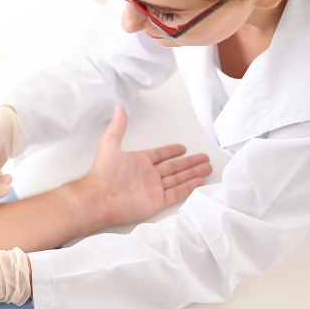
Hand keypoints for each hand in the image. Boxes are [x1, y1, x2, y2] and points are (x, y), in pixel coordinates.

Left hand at [81, 105, 211, 226]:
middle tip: (205, 158)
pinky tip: (200, 182)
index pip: (160, 155)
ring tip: (208, 168)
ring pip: (178, 179)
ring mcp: (153, 188)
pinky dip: (189, 187)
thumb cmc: (105, 171)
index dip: (171, 151)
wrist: (101, 198)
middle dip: (189, 162)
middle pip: (174, 167)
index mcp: (139, 161)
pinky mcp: (157, 202)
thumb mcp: (110, 143)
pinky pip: (176, 193)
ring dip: (193, 173)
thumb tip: (119, 106)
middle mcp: (148, 174)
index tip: (184, 148)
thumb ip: (119, 126)